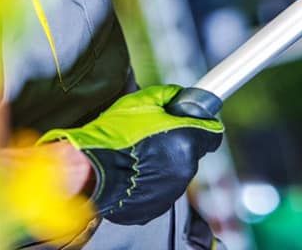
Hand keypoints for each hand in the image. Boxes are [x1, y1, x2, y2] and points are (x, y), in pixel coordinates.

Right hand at [37, 85, 222, 224]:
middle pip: (193, 151)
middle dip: (179, 143)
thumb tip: (179, 96)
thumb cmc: (112, 137)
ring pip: (177, 170)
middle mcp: (185, 168)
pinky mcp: (157, 205)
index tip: (192, 122)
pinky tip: (135, 171)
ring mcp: (172, 190)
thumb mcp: (141, 102)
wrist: (89, 171)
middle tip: (155, 136)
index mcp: (186, 141)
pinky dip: (154, 180)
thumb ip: (168, 96)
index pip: (212, 133)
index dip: (201, 125)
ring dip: (166, 162)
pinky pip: (162, 188)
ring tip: (140, 155)